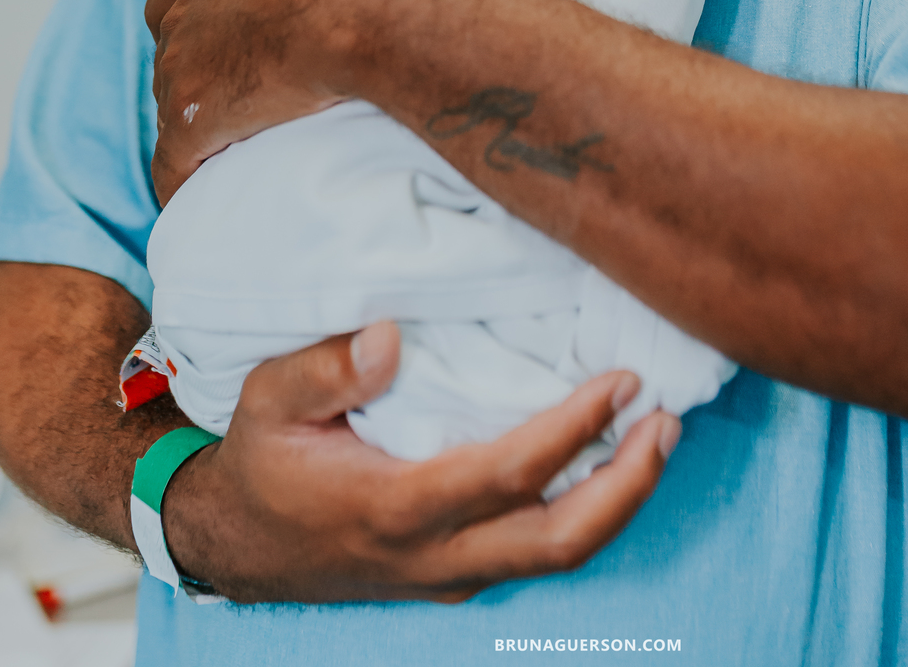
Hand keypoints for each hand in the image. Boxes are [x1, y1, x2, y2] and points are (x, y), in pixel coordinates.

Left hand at [147, 0, 373, 203]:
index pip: (175, 1)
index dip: (200, 21)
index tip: (231, 38)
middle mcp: (186, 18)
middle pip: (172, 55)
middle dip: (198, 73)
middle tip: (243, 93)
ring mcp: (187, 71)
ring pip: (172, 107)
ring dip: (197, 123)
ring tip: (231, 147)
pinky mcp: (197, 122)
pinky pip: (173, 164)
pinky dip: (181, 180)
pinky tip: (193, 197)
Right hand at [161, 320, 679, 603]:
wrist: (238, 545)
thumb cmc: (263, 460)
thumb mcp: (266, 399)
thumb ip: (323, 368)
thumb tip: (391, 335)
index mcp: (395, 507)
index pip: (510, 475)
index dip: (576, 431)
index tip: (622, 381)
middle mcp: (435, 554)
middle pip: (559, 542)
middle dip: (629, 486)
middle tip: (668, 420)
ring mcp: (451, 573)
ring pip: (557, 556)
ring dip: (619, 501)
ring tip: (659, 434)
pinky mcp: (458, 572)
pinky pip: (536, 550)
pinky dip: (586, 510)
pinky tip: (609, 459)